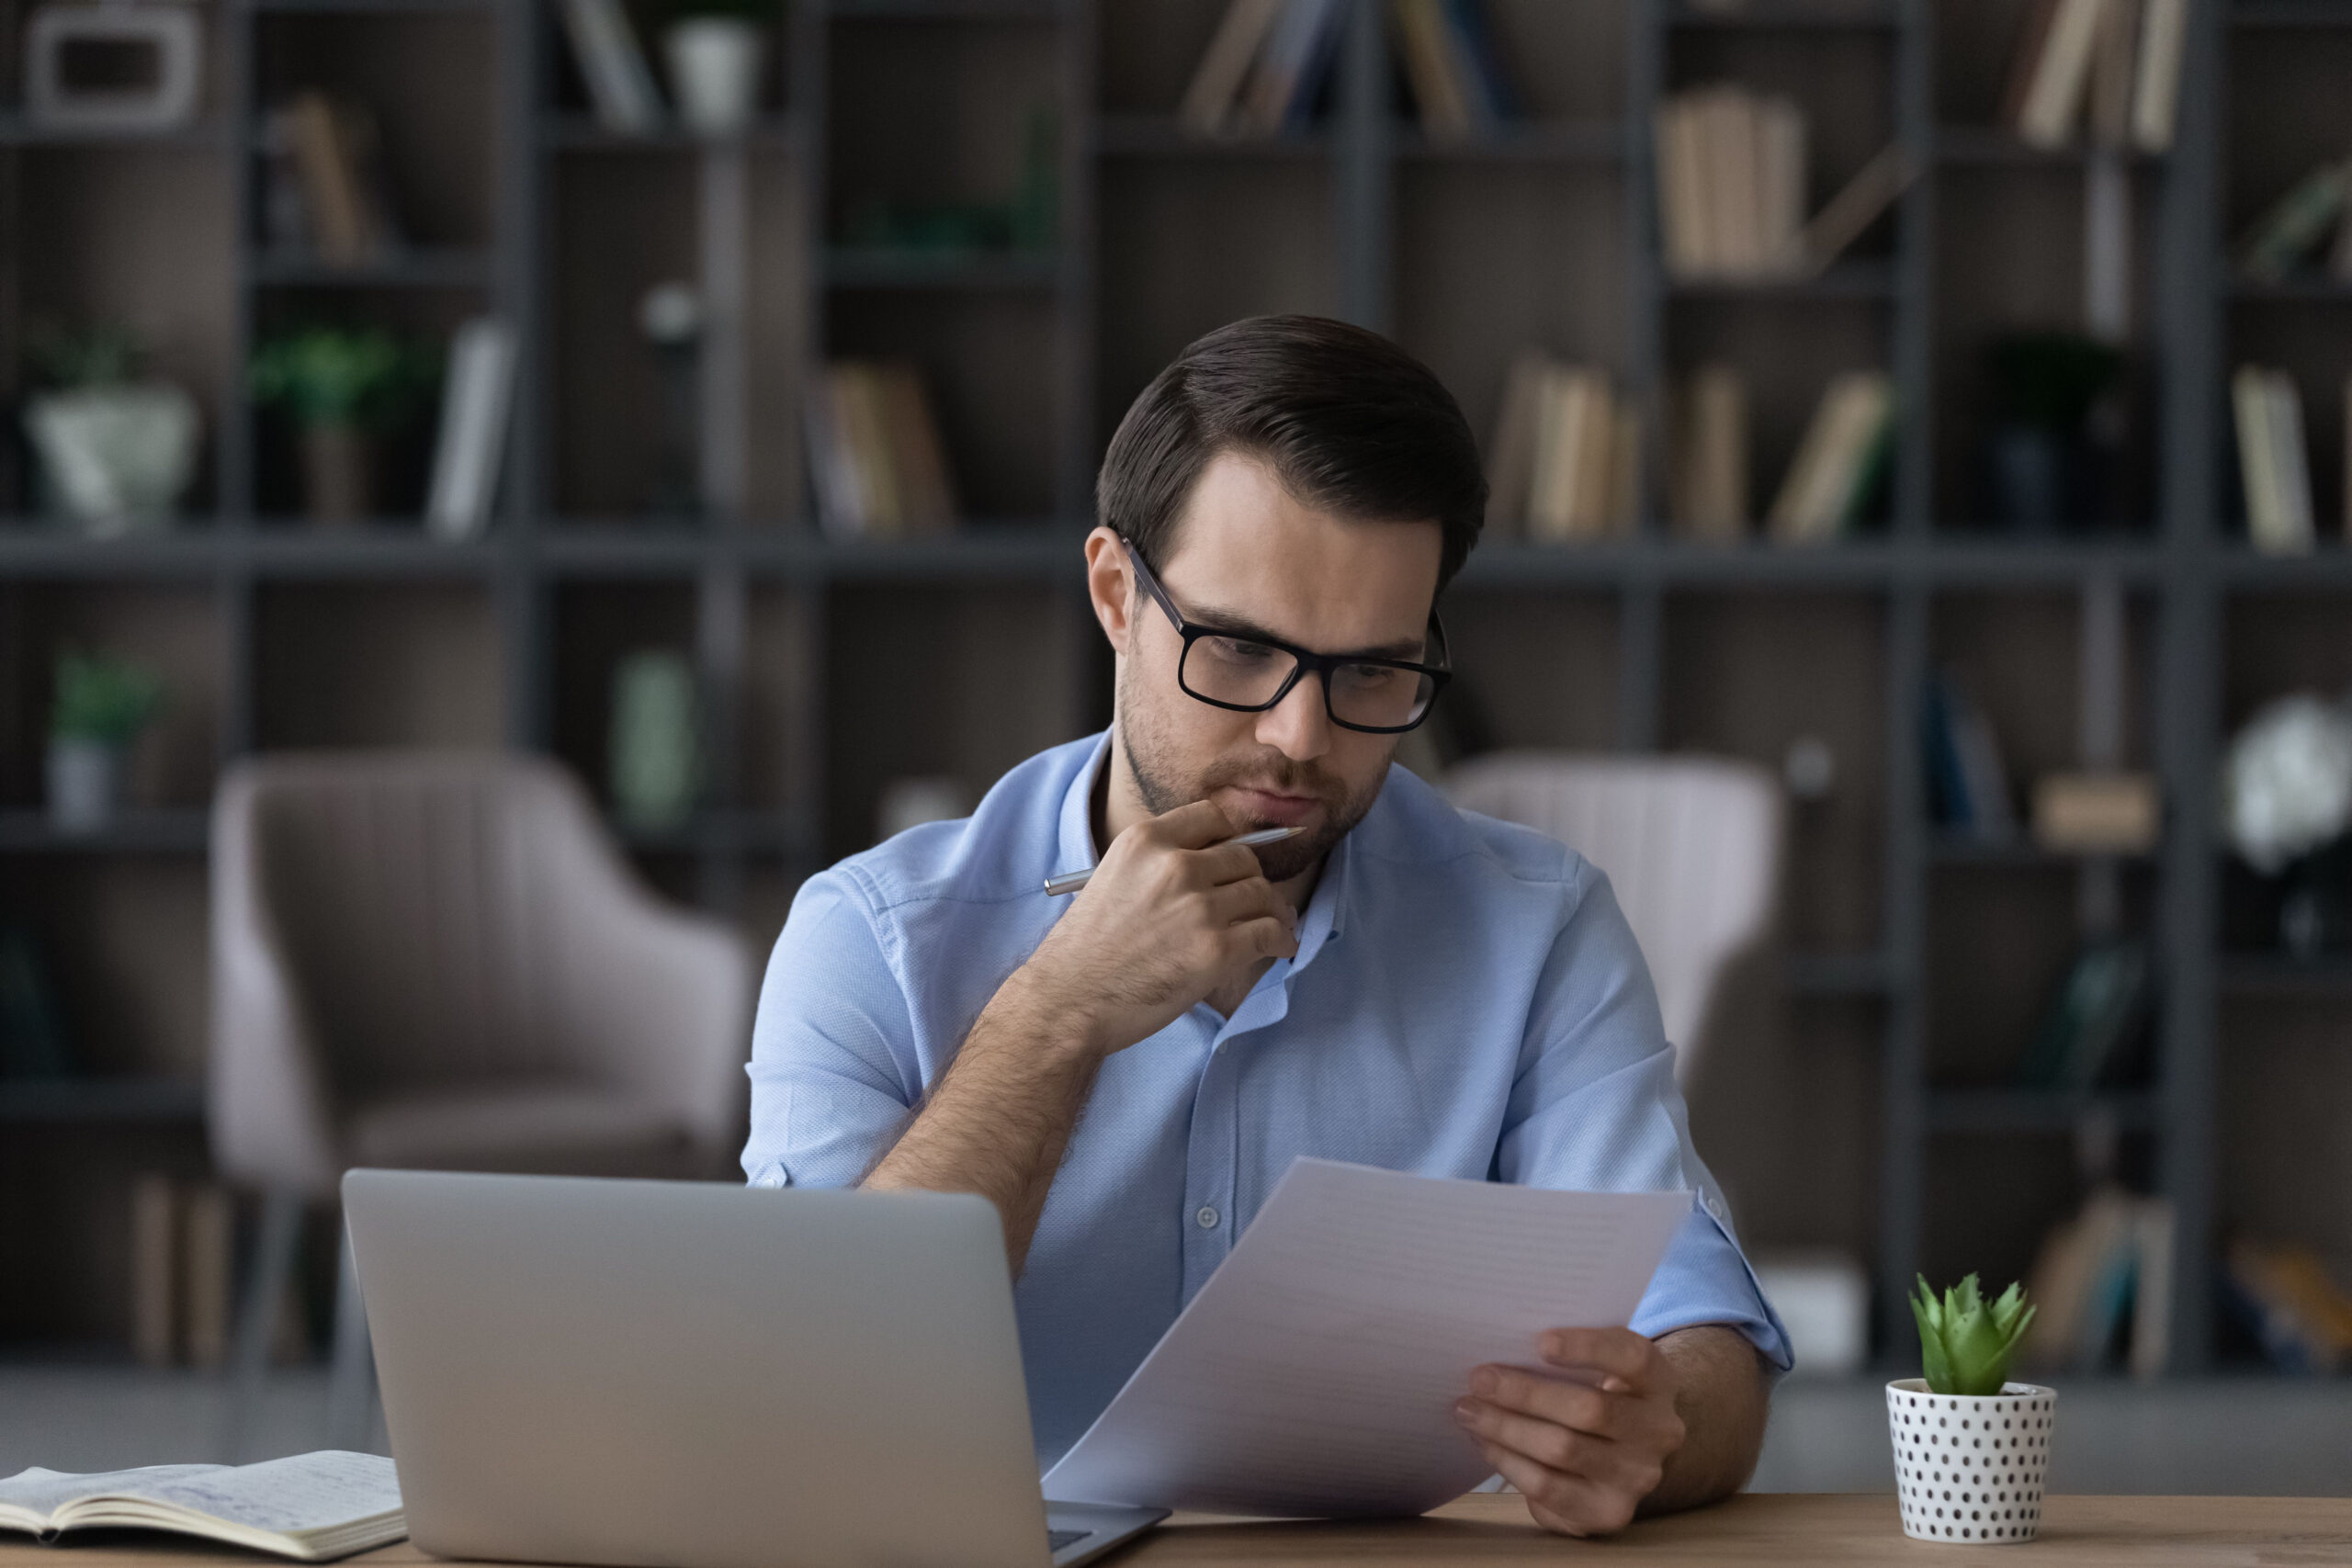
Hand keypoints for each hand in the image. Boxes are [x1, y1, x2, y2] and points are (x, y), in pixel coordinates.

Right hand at [1014, 798, 1298, 1055]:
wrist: (1069, 1000)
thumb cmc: (1085, 950)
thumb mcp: (1113, 878)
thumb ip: (1158, 864)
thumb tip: (1213, 868)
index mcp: (1145, 840)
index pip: (1212, 817)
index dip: (1230, 839)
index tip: (1235, 860)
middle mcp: (1176, 865)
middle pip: (1244, 858)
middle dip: (1252, 880)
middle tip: (1255, 902)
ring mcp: (1199, 906)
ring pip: (1263, 895)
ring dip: (1274, 912)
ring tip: (1275, 926)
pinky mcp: (1216, 948)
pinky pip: (1270, 933)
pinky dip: (1282, 940)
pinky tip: (1280, 948)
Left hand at [1452, 1327, 1686, 1536]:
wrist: (1621, 1455)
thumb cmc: (1595, 1393)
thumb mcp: (1597, 1368)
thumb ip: (1564, 1356)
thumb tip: (1498, 1345)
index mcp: (1658, 1381)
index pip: (1632, 1357)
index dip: (1588, 1347)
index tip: (1539, 1341)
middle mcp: (1658, 1431)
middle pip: (1589, 1409)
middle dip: (1525, 1393)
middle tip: (1479, 1379)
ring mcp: (1638, 1477)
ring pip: (1563, 1450)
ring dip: (1506, 1428)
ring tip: (1469, 1410)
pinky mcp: (1610, 1512)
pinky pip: (1549, 1487)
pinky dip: (1510, 1462)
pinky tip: (1486, 1442)